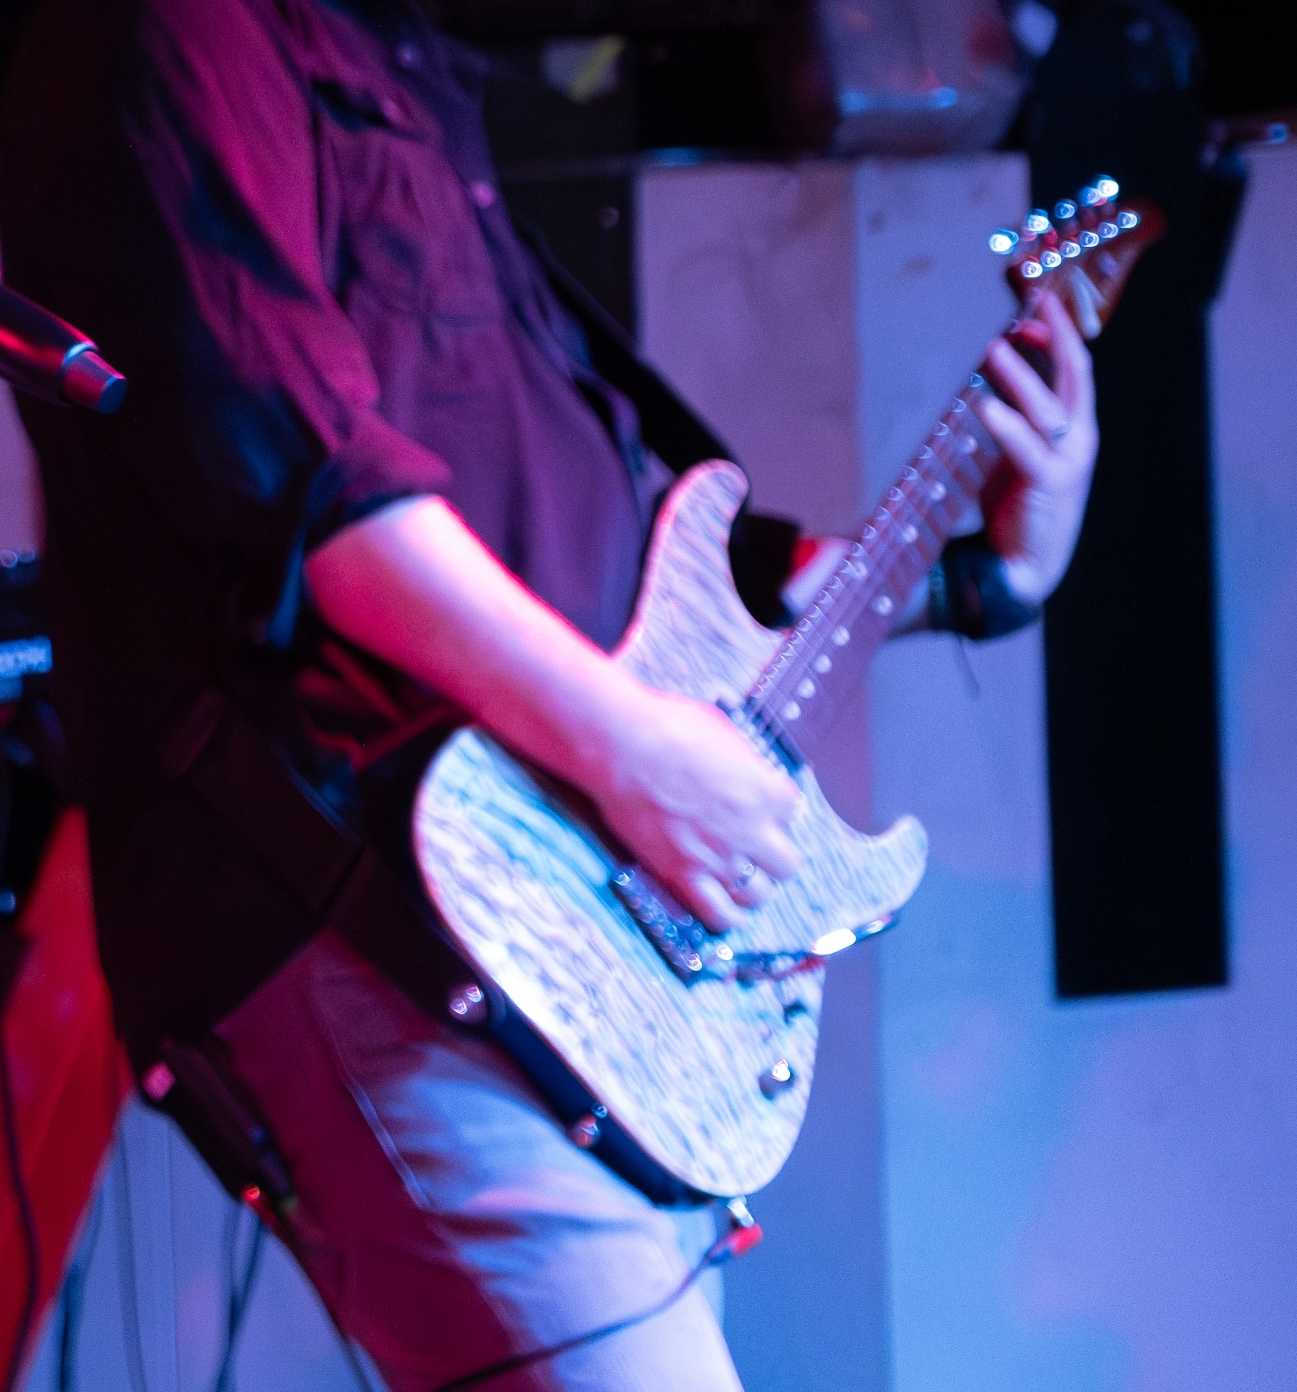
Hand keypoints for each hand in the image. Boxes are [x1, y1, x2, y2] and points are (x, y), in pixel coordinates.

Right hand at [302, 496, 801, 933]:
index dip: (757, 800)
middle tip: (722, 831)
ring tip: (707, 862)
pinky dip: (712, 912)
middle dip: (759, 849)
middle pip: (783, 857)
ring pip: (758, 888)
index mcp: (773, 777)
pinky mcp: (691, 878)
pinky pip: (722, 916)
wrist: (608, 740)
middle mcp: (763, 822)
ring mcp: (728, 854)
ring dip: (736, 880)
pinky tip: (696, 895)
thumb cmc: (646, 698)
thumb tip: (722, 475)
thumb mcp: (689, 618)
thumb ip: (709, 548)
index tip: (731, 789)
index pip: (784, 802)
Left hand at [974, 280, 1098, 601]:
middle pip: (1076, 376)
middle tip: (1034, 304)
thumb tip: (1004, 370)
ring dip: (1022, 375)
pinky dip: (1007, 425)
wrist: (1025, 563)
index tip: (1034, 307)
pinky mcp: (1049, 485)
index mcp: (1075, 427)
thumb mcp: (1021, 447)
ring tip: (993, 348)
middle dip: (1057, 337)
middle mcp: (1080, 439)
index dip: (1058, 336)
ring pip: (1049, 407)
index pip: (1075, 370)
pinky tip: (984, 406)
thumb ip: (1019, 412)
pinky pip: (1028, 449)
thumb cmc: (1021, 501)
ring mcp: (1069, 462)